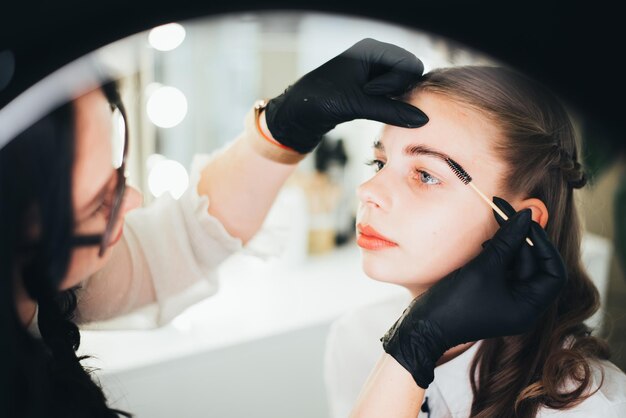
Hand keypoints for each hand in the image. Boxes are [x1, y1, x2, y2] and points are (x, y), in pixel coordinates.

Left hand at [264, 38, 427, 152]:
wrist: (299, 112)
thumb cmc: (323, 100)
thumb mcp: (358, 104)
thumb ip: (391, 110)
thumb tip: (422, 119)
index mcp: (372, 49)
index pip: (408, 63)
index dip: (397, 81)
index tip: (371, 94)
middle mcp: (375, 57)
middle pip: (409, 73)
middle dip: (400, 90)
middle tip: (376, 102)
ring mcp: (374, 72)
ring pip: (402, 86)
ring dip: (395, 99)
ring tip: (371, 106)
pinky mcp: (370, 88)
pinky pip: (393, 95)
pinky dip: (389, 104)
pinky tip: (375, 111)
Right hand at [381, 198, 566, 388]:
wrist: (424, 326)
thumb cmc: (456, 303)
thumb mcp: (484, 268)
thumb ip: (507, 241)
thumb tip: (526, 216)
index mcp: (529, 308)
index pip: (554, 272)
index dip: (544, 246)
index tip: (528, 223)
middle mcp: (523, 305)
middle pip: (535, 265)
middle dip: (521, 241)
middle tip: (506, 215)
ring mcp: (507, 300)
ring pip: (517, 264)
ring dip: (507, 245)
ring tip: (490, 233)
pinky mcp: (492, 293)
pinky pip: (503, 269)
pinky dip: (497, 254)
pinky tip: (484, 244)